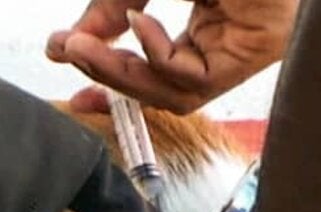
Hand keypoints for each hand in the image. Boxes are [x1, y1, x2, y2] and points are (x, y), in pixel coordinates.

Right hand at [47, 0, 296, 113]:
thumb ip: (116, 2)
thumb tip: (80, 39)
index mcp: (213, 20)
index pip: (159, 64)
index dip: (110, 74)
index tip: (68, 71)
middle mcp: (229, 40)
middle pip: (162, 85)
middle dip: (108, 75)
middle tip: (66, 52)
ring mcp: (243, 48)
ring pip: (176, 93)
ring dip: (123, 76)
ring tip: (83, 47)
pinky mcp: (254, 51)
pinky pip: (196, 81)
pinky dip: (158, 60)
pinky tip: (140, 25)